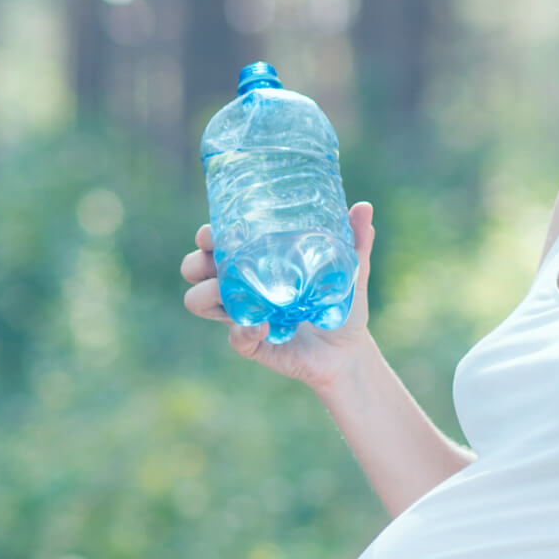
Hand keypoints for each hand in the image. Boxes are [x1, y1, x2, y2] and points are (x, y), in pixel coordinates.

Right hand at [180, 202, 378, 393]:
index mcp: (255, 261)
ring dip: (206, 294)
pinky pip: (234, 337)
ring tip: (226, 289)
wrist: (349, 351)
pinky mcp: (252, 343)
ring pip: (197, 301)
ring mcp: (241, 315)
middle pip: (194, 268)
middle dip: (195, 262)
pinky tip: (264, 326)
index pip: (217, 242)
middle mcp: (241, 286)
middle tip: (214, 260)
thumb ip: (356, 240)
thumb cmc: (343, 305)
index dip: (206, 235)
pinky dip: (243, 330)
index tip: (211, 231)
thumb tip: (363, 208)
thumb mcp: (352, 270)